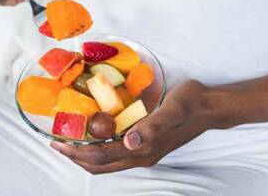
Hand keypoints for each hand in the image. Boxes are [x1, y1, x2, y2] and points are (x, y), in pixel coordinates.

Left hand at [50, 80, 216, 173]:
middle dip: (76, 157)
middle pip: (101, 165)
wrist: (211, 107)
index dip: (77, 152)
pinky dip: (99, 148)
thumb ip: (152, 126)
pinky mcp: (147, 146)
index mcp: (144, 149)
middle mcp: (142, 155)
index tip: (57, 142)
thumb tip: (130, 141)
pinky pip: (116, 153)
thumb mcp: (172, 109)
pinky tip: (94, 134)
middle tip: (56, 143)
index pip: (101, 157)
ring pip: (108, 162)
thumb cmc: (191, 103)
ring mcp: (145, 152)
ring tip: (69, 140)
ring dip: (86, 154)